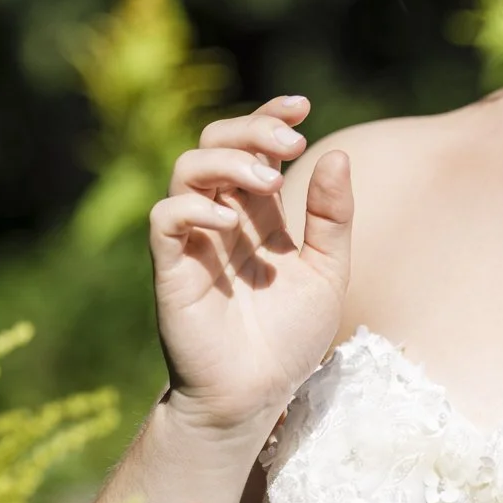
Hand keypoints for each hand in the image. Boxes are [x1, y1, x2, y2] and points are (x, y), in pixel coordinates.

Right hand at [149, 94, 351, 443]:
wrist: (257, 396)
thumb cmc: (288, 338)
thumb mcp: (327, 270)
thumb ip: (332, 216)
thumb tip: (337, 154)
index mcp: (257, 213)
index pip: (253, 145)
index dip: (270, 116)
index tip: (302, 106)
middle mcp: (221, 218)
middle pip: (216, 143)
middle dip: (252, 129)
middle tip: (290, 143)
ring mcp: (193, 241)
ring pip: (187, 170)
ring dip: (229, 162)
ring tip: (270, 181)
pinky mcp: (171, 270)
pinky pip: (165, 218)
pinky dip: (195, 206)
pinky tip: (231, 220)